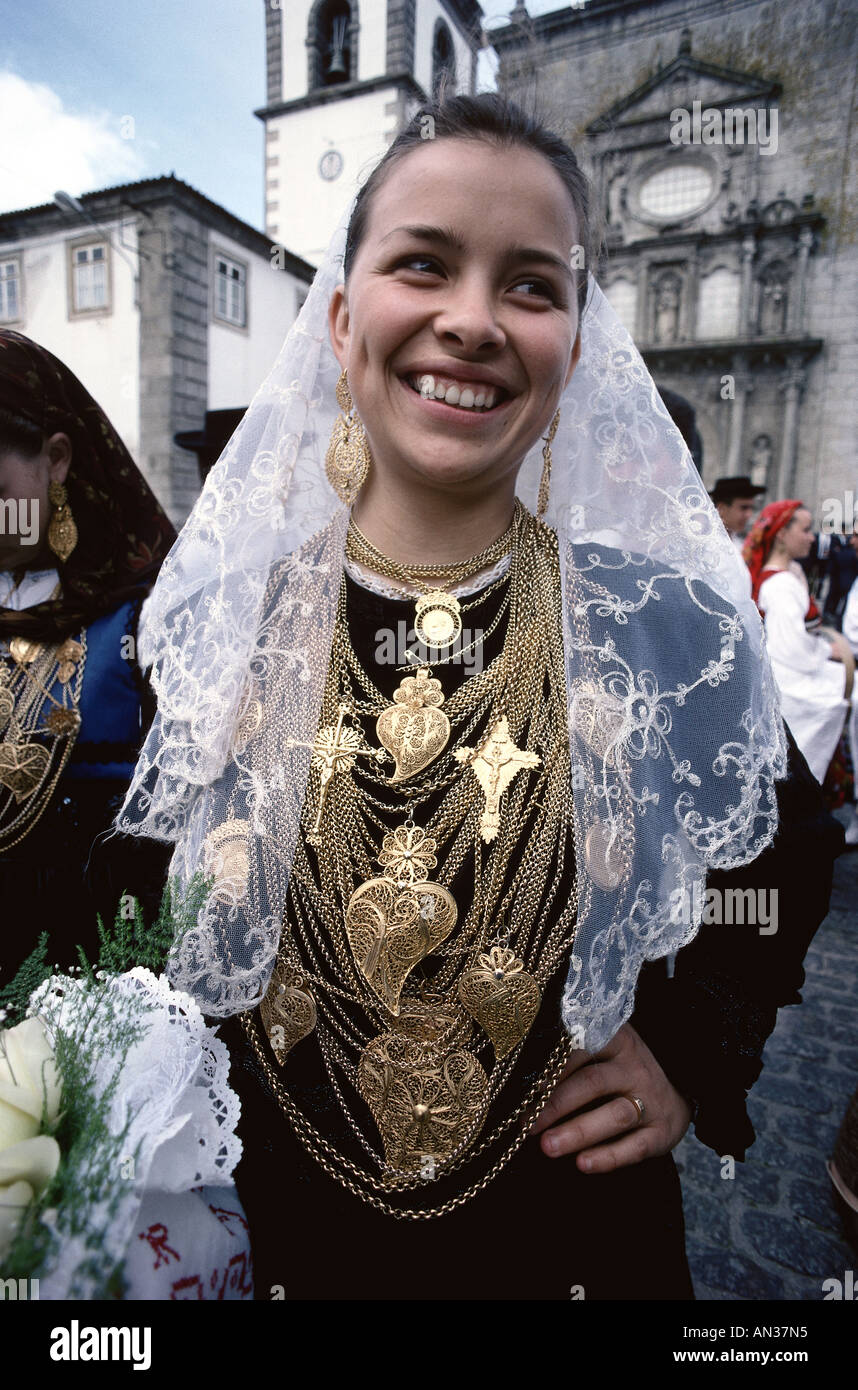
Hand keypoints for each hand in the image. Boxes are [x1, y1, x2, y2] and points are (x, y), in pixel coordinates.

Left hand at [528, 1022, 692, 1172]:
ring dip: (579, 1132)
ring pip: (615, 1115)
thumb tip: (519, 1081)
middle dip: (557, 1105)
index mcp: (616, 1042)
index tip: (524, 1088)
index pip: (583, 1047)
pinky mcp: (662, 1134)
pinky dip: (609, 1157)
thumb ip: (570, 1058)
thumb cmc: (620, 1072)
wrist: (679, 1090)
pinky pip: (635, 1147)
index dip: (553, 1067)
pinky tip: (583, 1165)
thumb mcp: (603, 1053)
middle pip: (594, 1083)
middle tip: (527, 1125)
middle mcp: (635, 1068)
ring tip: (548, 1147)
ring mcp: (651, 1101)